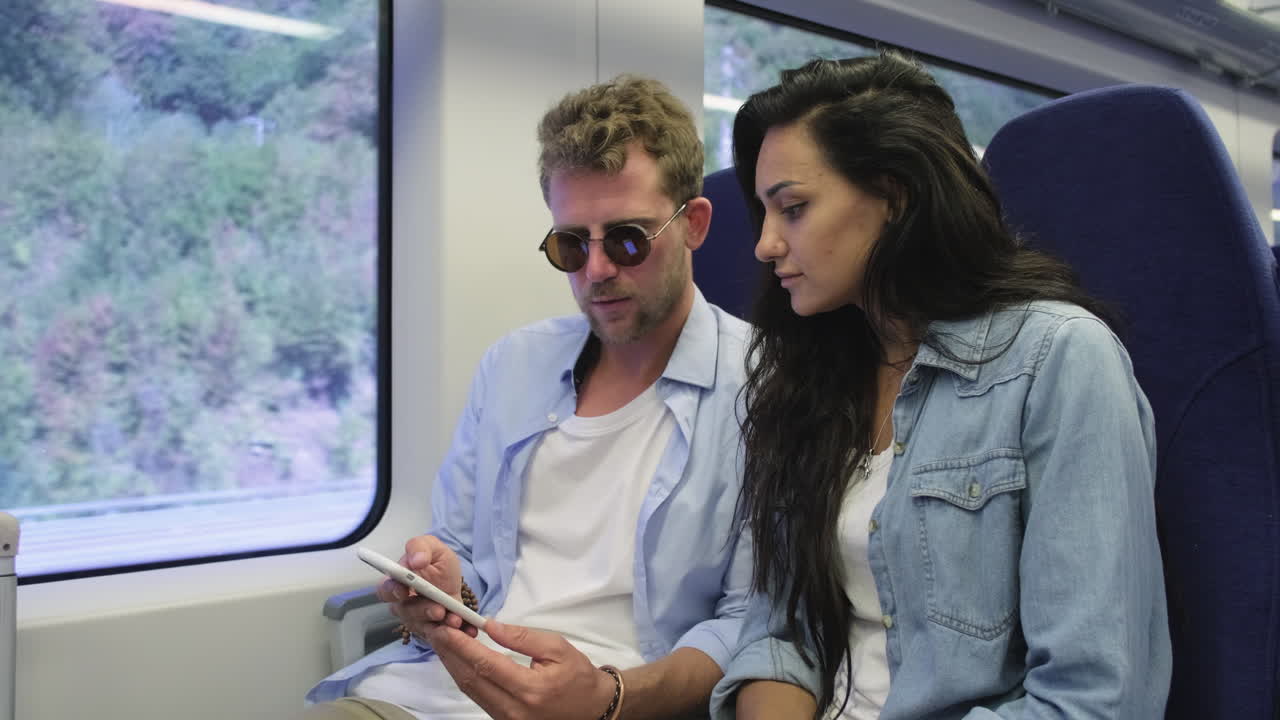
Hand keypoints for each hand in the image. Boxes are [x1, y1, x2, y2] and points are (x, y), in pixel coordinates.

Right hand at [376, 535, 476, 637]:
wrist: (454, 584)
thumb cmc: (438, 565)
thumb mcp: (433, 548)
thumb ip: (421, 547)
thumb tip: (416, 559)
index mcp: (398, 582)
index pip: (385, 590)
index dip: (392, 592)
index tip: (404, 592)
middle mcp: (403, 603)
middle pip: (406, 612)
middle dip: (423, 611)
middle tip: (439, 610)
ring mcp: (417, 619)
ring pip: (422, 626)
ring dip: (439, 624)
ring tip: (454, 619)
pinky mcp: (432, 631)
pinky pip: (438, 637)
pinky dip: (452, 634)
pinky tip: (464, 630)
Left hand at [429, 620, 617, 719]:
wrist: (591, 709)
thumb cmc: (577, 676)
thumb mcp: (557, 648)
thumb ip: (522, 637)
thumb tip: (490, 626)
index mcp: (529, 689)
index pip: (486, 664)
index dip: (462, 645)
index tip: (446, 627)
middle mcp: (513, 709)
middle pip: (471, 679)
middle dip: (450, 653)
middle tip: (436, 630)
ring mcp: (506, 719)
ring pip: (470, 690)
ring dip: (453, 665)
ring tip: (443, 642)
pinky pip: (477, 697)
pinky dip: (465, 676)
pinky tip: (458, 660)